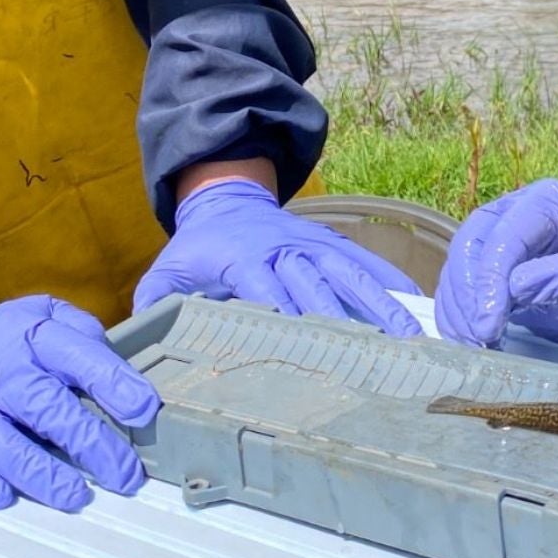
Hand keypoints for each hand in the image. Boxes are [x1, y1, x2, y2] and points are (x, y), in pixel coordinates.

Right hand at [0, 295, 158, 512]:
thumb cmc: (6, 344)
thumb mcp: (44, 317)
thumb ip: (85, 337)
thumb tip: (126, 378)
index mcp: (27, 336)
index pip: (74, 354)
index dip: (111, 382)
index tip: (144, 410)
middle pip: (39, 402)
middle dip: (87, 440)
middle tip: (124, 474)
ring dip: (36, 470)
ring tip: (75, 496)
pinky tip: (0, 496)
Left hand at [135, 179, 422, 335]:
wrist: (225, 198)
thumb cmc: (197, 249)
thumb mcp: (167, 271)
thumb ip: (154, 305)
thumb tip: (141, 344)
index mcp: (242, 259)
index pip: (265, 289)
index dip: (285, 315)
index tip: (306, 348)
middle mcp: (283, 250)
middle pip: (315, 288)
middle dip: (341, 323)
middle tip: (369, 360)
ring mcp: (313, 245)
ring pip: (349, 275)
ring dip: (379, 306)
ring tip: (407, 339)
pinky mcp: (332, 244)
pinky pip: (365, 263)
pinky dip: (390, 282)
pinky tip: (416, 307)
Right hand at [435, 178, 557, 348]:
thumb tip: (509, 289)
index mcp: (544, 203)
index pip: (501, 237)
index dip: (489, 281)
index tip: (488, 324)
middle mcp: (514, 218)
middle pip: (469, 249)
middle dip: (467, 295)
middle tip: (476, 337)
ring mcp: (503, 249)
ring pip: (460, 272)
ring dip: (458, 310)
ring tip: (472, 345)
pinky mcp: (499, 281)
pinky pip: (466, 294)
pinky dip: (459, 318)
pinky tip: (468, 342)